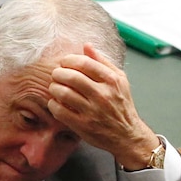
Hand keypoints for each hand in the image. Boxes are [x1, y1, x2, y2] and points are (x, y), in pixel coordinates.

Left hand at [48, 43, 160, 169]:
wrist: (127, 135)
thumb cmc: (121, 106)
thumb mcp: (119, 80)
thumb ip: (102, 62)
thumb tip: (86, 46)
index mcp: (112, 81)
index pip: (84, 63)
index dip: (69, 60)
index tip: (64, 62)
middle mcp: (103, 95)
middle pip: (71, 77)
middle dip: (58, 73)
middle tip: (56, 74)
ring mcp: (92, 111)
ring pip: (63, 93)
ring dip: (54, 88)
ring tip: (54, 87)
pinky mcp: (83, 126)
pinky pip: (60, 111)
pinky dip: (53, 105)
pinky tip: (55, 102)